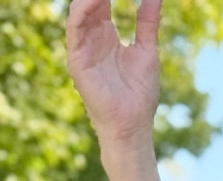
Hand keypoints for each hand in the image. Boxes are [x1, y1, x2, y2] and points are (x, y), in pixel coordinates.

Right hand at [67, 0, 160, 147]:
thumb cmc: (140, 94)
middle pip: (88, 2)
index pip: (101, 1)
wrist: (134, 125)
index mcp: (105, 35)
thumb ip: (147, 21)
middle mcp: (91, 38)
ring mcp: (82, 48)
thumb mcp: (147, 50)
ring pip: (79, 10)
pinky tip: (97, 0)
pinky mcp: (76, 60)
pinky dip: (83, 10)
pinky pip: (75, 28)